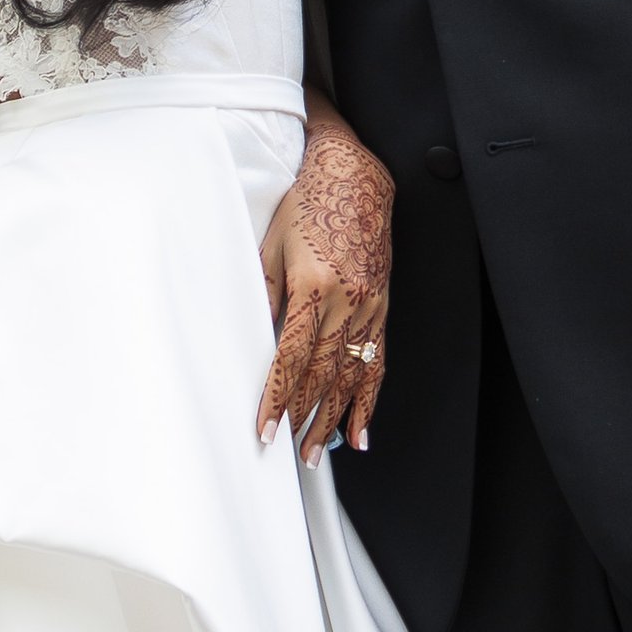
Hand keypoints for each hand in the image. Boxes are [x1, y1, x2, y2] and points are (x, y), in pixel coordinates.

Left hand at [257, 96, 392, 465]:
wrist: (355, 177)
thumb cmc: (307, 204)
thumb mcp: (272, 245)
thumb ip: (262, 294)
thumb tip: (249, 339)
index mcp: (314, 285)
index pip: (292, 357)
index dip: (278, 398)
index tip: (265, 430)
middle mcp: (347, 302)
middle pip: (322, 375)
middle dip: (303, 418)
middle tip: (289, 455)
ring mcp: (369, 308)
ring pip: (351, 376)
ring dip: (333, 420)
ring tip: (318, 454)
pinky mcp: (381, 308)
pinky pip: (376, 364)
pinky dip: (368, 401)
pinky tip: (360, 430)